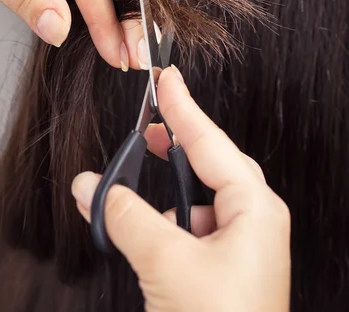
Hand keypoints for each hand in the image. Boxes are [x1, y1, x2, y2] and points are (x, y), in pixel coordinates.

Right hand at [72, 66, 290, 311]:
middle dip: (180, 141)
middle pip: (213, 162)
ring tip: (138, 164)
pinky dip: (163, 217)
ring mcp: (240, 247)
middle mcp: (253, 222)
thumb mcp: (167, 264)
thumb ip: (127, 218)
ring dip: (165, 184)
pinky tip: (141, 220)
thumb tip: (92, 187)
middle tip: (152, 119)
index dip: (185, 108)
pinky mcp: (222, 269)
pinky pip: (191, 225)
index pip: (212, 142)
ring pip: (199, 196)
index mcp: (256, 209)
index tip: (167, 78)